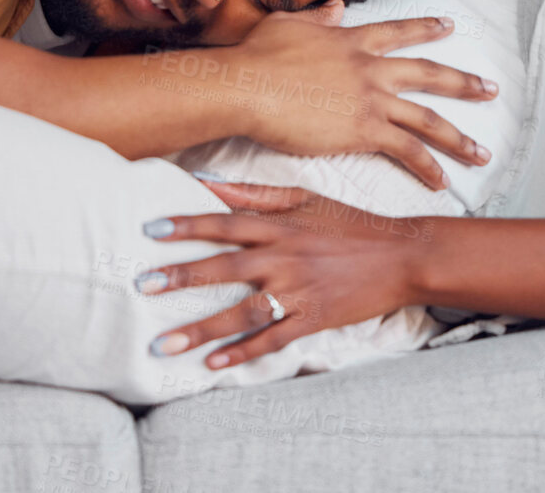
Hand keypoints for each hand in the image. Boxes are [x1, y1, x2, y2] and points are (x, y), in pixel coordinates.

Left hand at [139, 180, 429, 369]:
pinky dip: (243, 352)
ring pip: (242, 311)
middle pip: (225, 267)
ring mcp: (299, 290)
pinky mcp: (314, 319)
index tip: (150, 230)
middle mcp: (285, 256)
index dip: (187, 224)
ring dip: (200, 328)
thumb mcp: (306, 198)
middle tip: (142, 286)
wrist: (402, 255)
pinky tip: (213, 364)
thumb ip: (256, 192)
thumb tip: (207, 181)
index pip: (225, 222)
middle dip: (181, 276)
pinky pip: (272, 339)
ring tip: (162, 342)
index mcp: (280, 224)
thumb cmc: (350, 224)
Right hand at [209, 9, 496, 189]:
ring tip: (481, 153)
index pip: (398, 32)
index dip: (426, 28)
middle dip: (463, 83)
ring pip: (428, 119)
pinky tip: (441, 180)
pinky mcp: (364, 130)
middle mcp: (371, 68)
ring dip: (458, 138)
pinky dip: (427, 167)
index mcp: (352, 40)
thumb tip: (336, 7)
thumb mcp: (287, 24)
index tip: (449, 26)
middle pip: (429, 74)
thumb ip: (317, 16)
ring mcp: (371, 100)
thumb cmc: (258, 57)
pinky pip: (407, 151)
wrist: (248, 86)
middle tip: (490, 90)